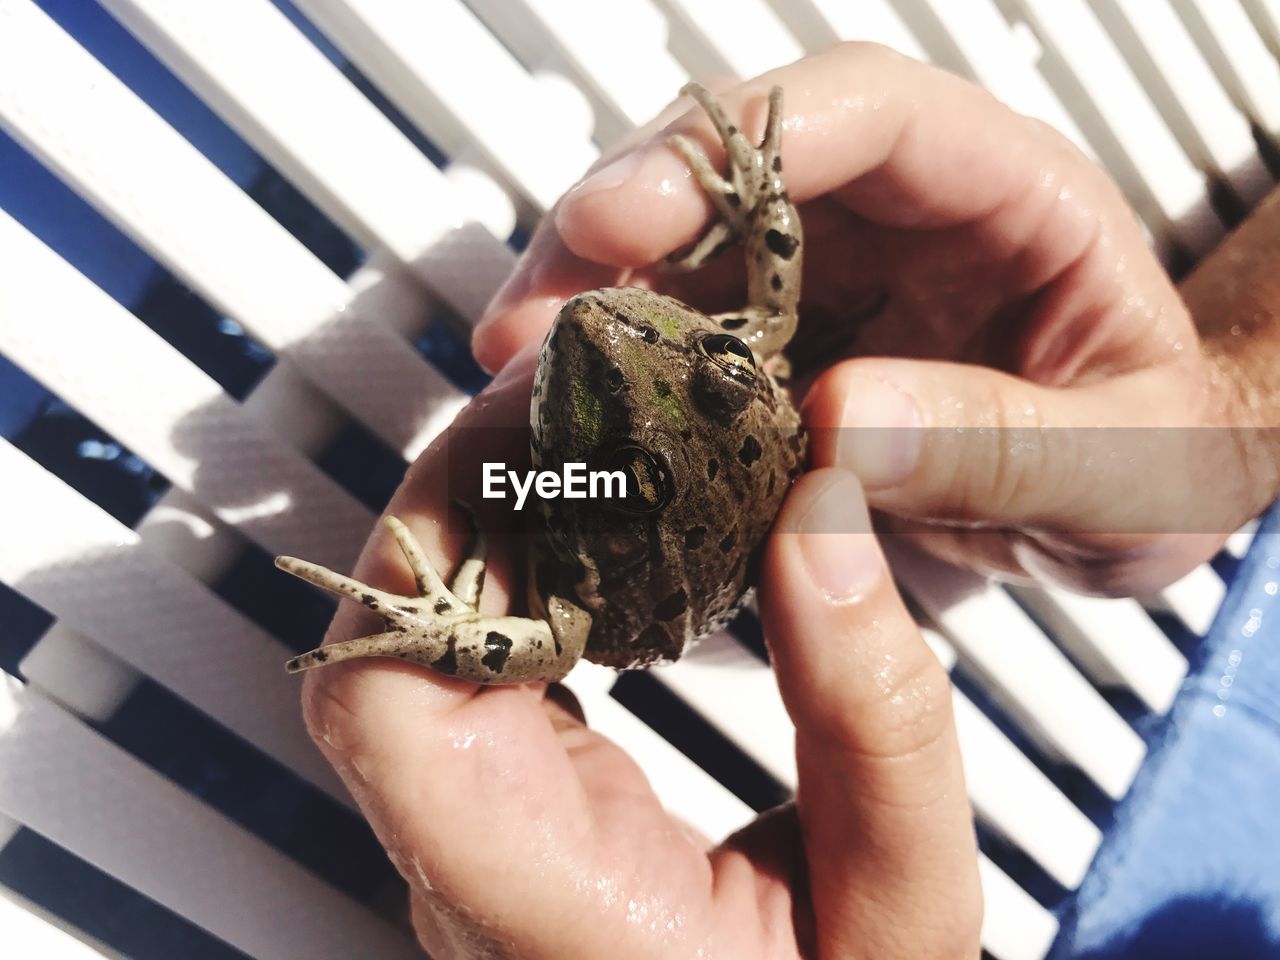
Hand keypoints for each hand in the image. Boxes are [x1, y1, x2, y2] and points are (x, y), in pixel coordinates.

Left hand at [302, 353, 980, 958]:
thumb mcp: (905, 915)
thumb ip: (877, 724)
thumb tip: (820, 512)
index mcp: (542, 904)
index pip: (382, 693)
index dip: (426, 534)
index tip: (530, 431)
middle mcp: (468, 866)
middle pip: (390, 632)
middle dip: (474, 481)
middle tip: (587, 389)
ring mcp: (471, 836)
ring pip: (420, 633)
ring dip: (499, 510)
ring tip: (603, 430)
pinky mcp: (502, 807)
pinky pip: (471, 657)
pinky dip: (526, 562)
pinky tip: (604, 521)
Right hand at [474, 43, 1279, 595]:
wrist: (1157, 496)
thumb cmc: (1176, 449)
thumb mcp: (1133, 464)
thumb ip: (1000, 444)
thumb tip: (838, 423)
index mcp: (1008, 193)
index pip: (856, 115)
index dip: (725, 150)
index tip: (622, 216)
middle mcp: (906, 218)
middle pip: (734, 172)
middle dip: (615, 230)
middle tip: (531, 318)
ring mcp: (843, 279)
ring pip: (691, 250)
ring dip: (599, 303)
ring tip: (528, 376)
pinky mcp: (798, 348)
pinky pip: (695, 338)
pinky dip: (633, 375)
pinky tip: (587, 419)